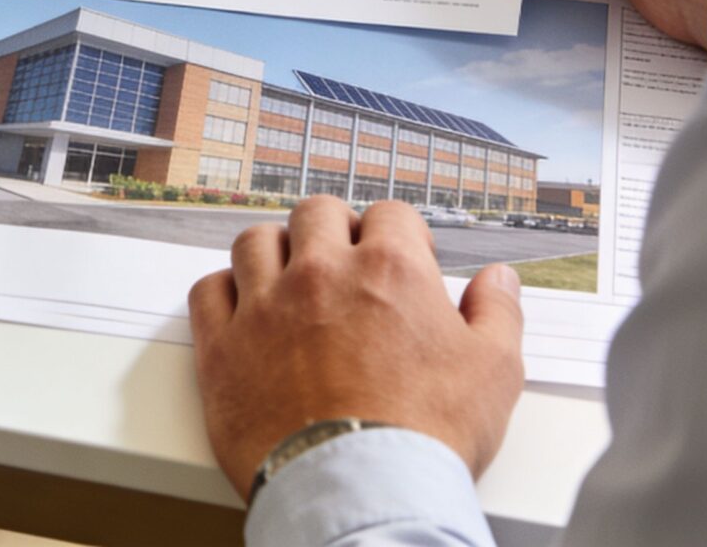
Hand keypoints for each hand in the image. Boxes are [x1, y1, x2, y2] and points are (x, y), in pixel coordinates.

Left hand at [189, 198, 524, 497]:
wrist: (362, 492)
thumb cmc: (427, 437)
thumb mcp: (494, 372)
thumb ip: (497, 313)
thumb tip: (498, 279)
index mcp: (388, 269)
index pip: (388, 214)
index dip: (399, 233)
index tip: (401, 257)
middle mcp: (321, 274)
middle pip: (316, 213)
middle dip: (334, 229)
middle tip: (343, 261)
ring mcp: (265, 308)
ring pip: (255, 242)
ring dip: (275, 252)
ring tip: (290, 279)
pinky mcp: (223, 349)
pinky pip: (208, 291)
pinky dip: (224, 291)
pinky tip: (242, 307)